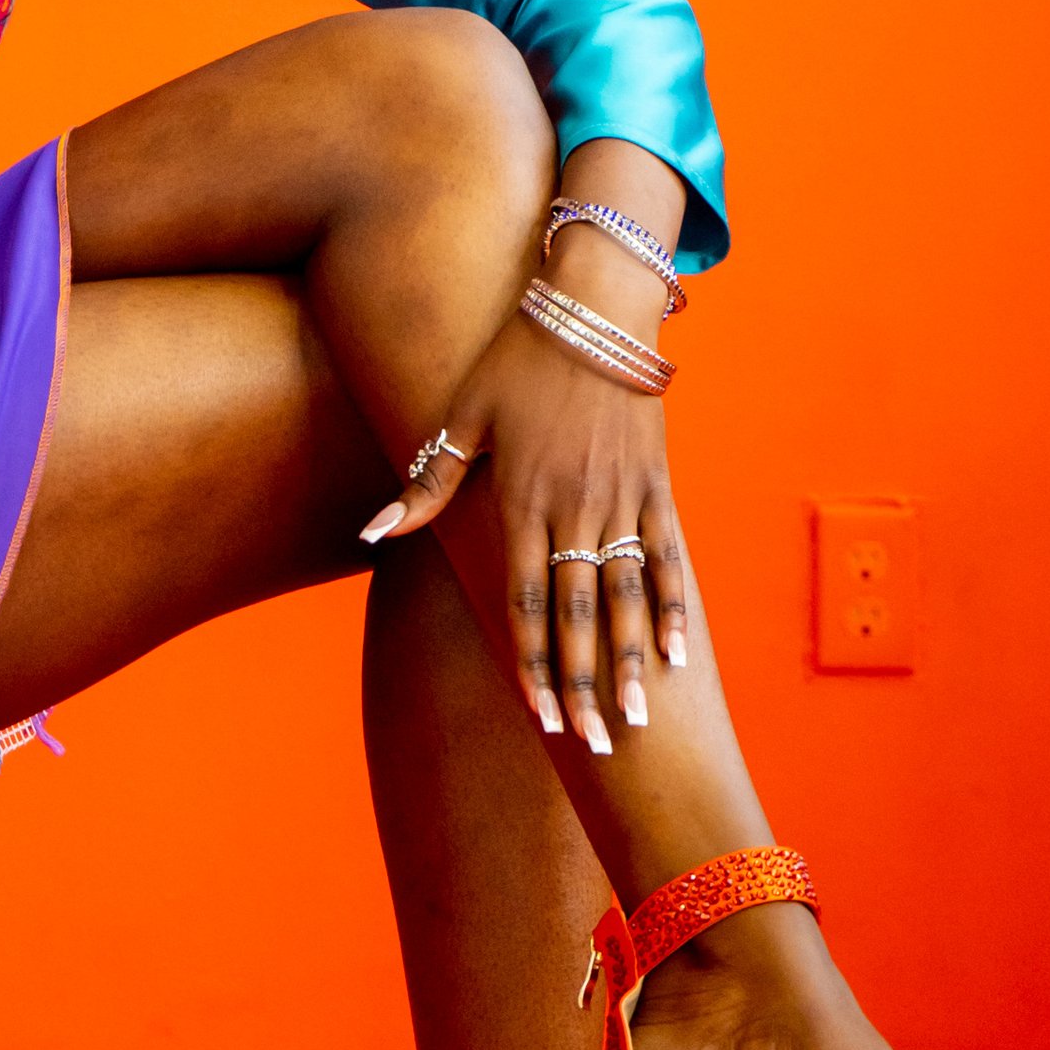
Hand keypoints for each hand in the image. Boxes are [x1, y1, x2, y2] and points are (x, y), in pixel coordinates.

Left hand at [360, 313, 692, 751]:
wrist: (593, 307)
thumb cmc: (514, 360)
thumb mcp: (460, 416)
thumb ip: (426, 485)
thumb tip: (372, 534)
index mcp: (523, 497)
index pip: (525, 600)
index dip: (533, 661)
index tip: (539, 715)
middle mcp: (575, 506)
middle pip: (579, 612)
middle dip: (584, 682)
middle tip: (593, 742)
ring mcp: (621, 498)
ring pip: (626, 594)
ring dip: (631, 659)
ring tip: (636, 717)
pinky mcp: (655, 483)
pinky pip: (666, 556)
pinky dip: (671, 605)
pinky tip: (676, 654)